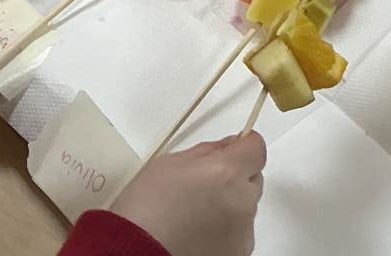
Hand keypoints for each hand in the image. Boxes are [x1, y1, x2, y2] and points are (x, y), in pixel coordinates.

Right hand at [106, 136, 265, 255]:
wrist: (133, 251)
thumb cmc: (145, 208)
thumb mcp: (171, 162)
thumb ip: (208, 151)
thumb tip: (228, 147)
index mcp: (227, 172)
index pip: (256, 148)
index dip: (242, 147)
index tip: (231, 150)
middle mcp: (242, 202)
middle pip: (253, 179)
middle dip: (235, 178)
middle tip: (204, 187)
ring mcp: (242, 232)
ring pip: (246, 207)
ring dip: (231, 205)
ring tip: (196, 215)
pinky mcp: (238, 254)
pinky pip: (239, 233)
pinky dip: (226, 231)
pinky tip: (199, 234)